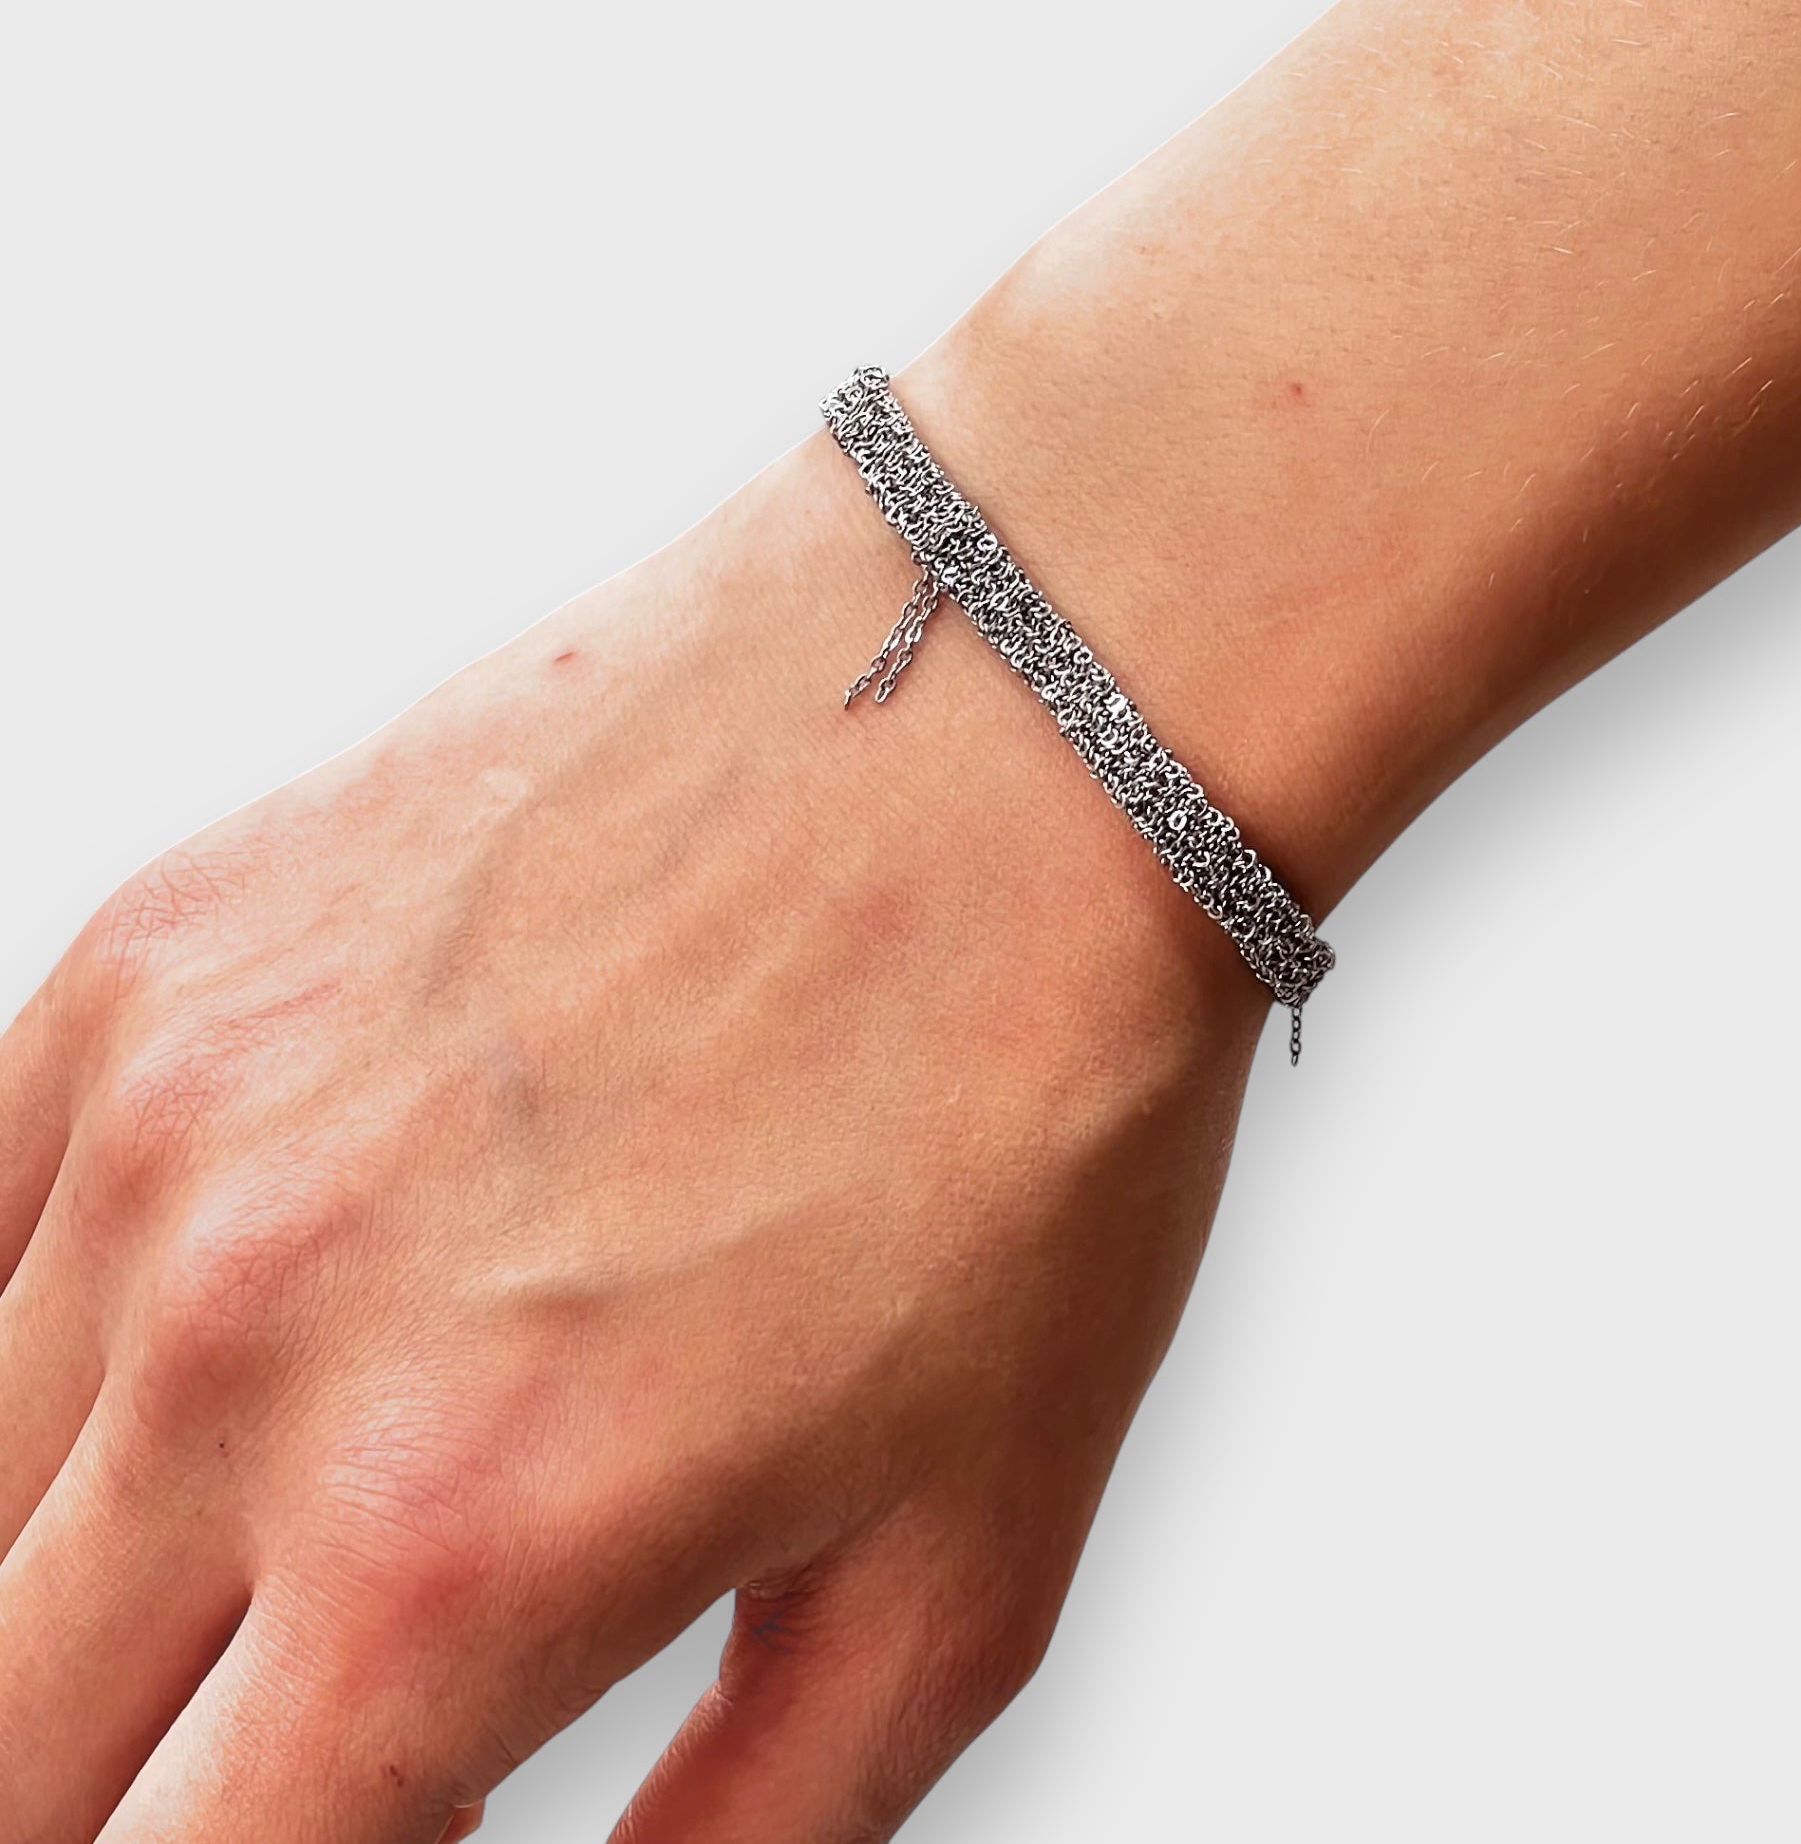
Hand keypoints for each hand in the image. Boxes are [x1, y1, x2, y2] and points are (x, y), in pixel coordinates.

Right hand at [0, 427, 1265, 1841]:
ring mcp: (169, 1120)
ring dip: (77, 1575)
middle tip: (268, 1714)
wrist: (1011, 737)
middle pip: (2, 1740)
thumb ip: (750, 1833)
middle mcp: (250, 1338)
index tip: (312, 1822)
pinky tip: (198, 1329)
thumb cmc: (1027, 1110)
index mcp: (448, 1544)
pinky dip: (45, 1345)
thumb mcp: (960, 1568)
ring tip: (261, 1525)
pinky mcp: (161, 955)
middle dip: (106, 1791)